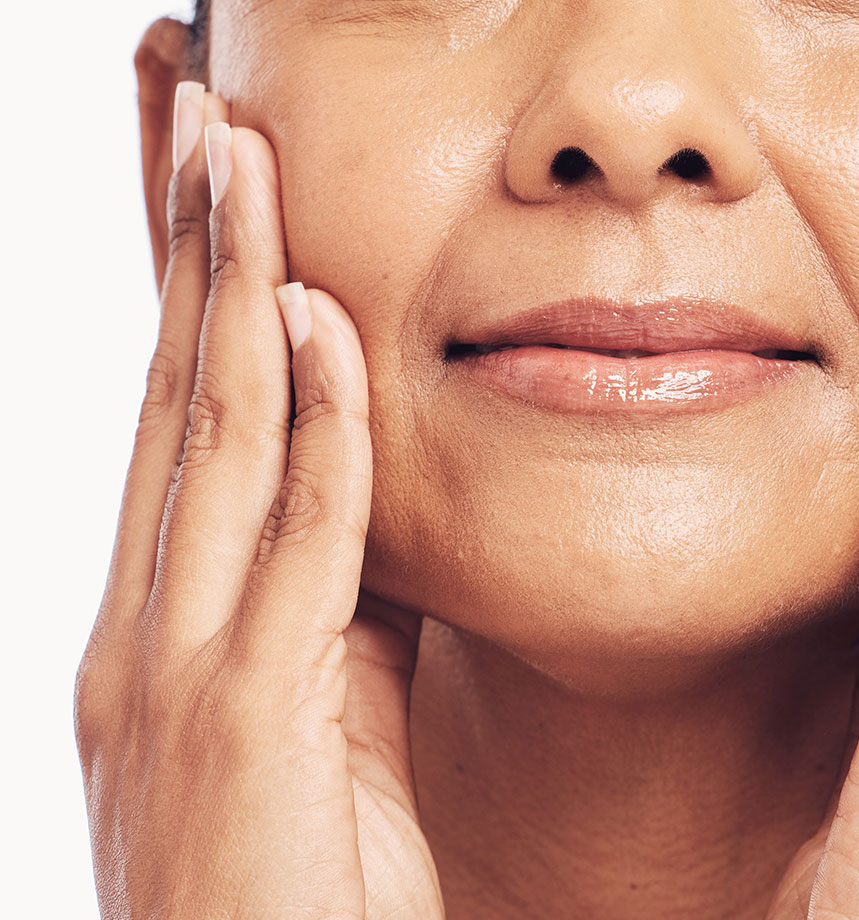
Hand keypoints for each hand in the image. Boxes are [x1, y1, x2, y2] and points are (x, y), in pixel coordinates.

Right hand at [74, 83, 443, 919]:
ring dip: (226, 286)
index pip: (171, 412)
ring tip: (236, 151)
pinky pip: (289, 546)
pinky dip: (307, 429)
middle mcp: (143, 622)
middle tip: (190, 96)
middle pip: (166, 389)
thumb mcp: (321, 719)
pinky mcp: (239, 723)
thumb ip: (333, 605)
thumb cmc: (298, 889)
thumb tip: (368, 498)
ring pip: (205, 437)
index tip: (197, 168)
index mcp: (161, 616)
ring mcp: (176, 670)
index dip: (179, 280)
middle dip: (181, 238)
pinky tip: (313, 325)